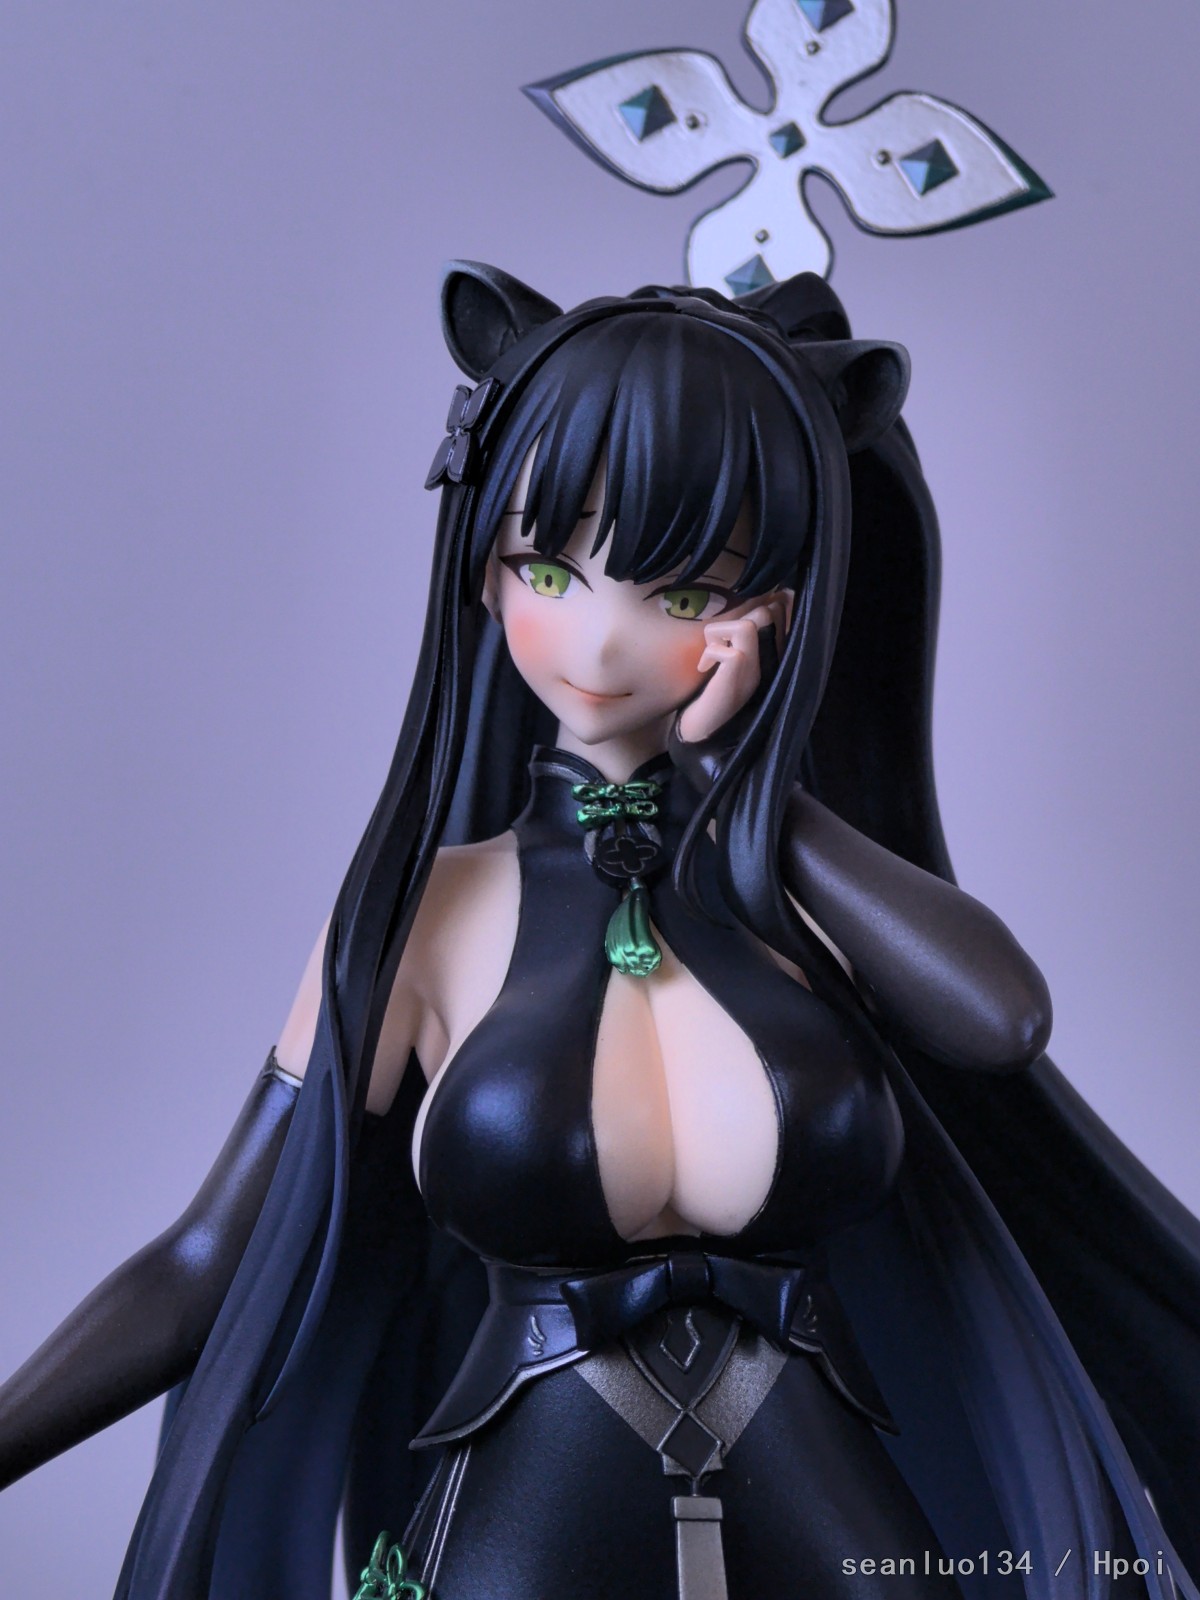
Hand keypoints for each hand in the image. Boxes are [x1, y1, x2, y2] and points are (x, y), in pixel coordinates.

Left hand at [677, 594, 790, 744]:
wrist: (703, 729)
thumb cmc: (712, 691)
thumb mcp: (731, 658)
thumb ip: (738, 635)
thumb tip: (744, 606)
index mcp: (768, 654)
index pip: (780, 611)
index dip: (764, 602)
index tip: (742, 621)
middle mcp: (767, 660)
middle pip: (770, 611)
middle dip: (742, 614)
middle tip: (723, 639)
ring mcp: (753, 670)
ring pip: (747, 626)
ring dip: (720, 633)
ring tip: (713, 652)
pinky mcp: (735, 678)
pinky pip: (724, 649)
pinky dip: (708, 653)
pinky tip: (705, 668)